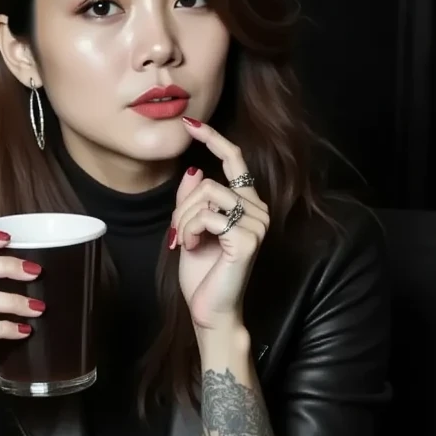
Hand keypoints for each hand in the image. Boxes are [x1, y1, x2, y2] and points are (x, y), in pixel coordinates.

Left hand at [171, 118, 269, 333]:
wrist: (210, 310)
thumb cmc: (202, 275)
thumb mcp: (190, 229)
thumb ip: (192, 200)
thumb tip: (193, 171)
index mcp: (246, 205)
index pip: (234, 161)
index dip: (214, 139)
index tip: (192, 124)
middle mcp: (257, 210)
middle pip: (208, 183)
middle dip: (181, 208)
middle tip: (177, 234)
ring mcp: (256, 224)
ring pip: (206, 196)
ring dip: (184, 221)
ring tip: (184, 242)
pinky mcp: (247, 239)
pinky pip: (207, 217)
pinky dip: (189, 232)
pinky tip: (190, 248)